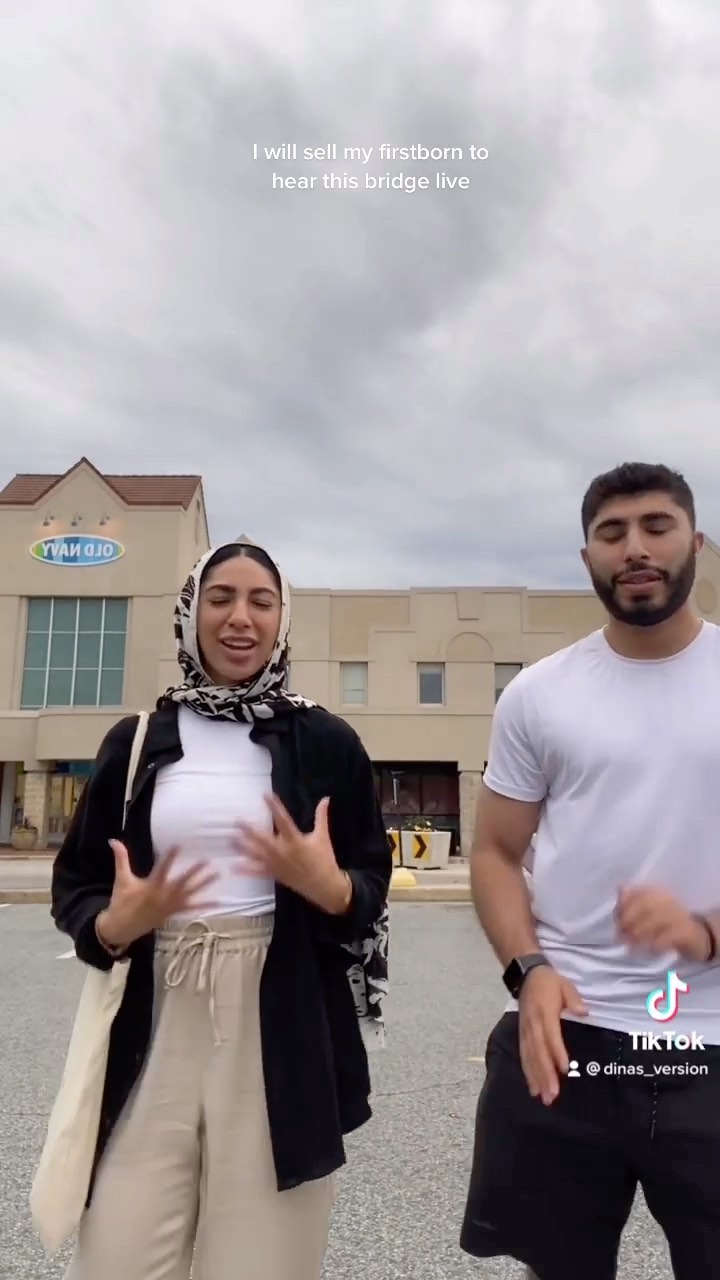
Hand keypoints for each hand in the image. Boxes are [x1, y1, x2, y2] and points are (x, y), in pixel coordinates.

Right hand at [96, 841, 219, 948]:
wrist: (122, 927)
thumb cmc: (121, 901)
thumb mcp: (121, 879)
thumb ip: (121, 858)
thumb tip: (113, 840)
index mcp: (150, 887)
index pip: (162, 869)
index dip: (170, 857)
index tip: (178, 845)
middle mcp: (163, 897)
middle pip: (181, 882)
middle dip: (194, 872)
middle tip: (206, 860)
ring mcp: (170, 906)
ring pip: (190, 894)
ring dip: (204, 885)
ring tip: (217, 875)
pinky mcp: (174, 913)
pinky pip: (192, 909)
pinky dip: (205, 905)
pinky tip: (219, 903)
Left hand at [234, 795, 350, 914]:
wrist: (323, 885)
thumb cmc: (324, 859)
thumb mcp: (323, 836)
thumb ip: (322, 817)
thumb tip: (326, 798)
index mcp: (295, 840)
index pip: (282, 819)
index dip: (274, 806)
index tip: (265, 795)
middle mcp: (282, 851)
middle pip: (262, 838)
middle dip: (248, 830)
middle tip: (237, 821)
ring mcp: (276, 864)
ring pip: (256, 854)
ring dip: (242, 847)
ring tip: (230, 840)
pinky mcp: (274, 874)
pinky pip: (257, 872)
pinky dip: (245, 870)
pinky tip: (233, 866)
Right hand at [518, 966, 586, 1105]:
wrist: (526, 975)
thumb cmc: (549, 982)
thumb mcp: (564, 984)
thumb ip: (573, 998)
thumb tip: (583, 1012)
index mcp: (545, 1012)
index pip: (550, 1035)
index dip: (556, 1052)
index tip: (563, 1069)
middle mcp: (533, 1025)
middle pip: (539, 1052)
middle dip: (545, 1074)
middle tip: (553, 1094)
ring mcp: (525, 1031)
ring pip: (530, 1058)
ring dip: (536, 1078)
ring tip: (544, 1096)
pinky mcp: (522, 1035)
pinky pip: (524, 1056)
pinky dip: (528, 1073)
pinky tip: (533, 1088)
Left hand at [616, 886, 709, 960]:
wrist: (698, 937)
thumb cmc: (667, 925)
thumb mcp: (648, 913)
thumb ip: (632, 903)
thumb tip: (619, 890)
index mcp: (657, 892)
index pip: (636, 892)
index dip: (623, 906)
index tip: (617, 921)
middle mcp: (668, 899)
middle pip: (645, 904)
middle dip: (629, 919)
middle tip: (620, 935)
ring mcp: (679, 914)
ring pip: (655, 920)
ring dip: (639, 933)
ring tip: (630, 945)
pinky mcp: (687, 931)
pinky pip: (669, 936)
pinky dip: (656, 944)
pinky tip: (650, 950)